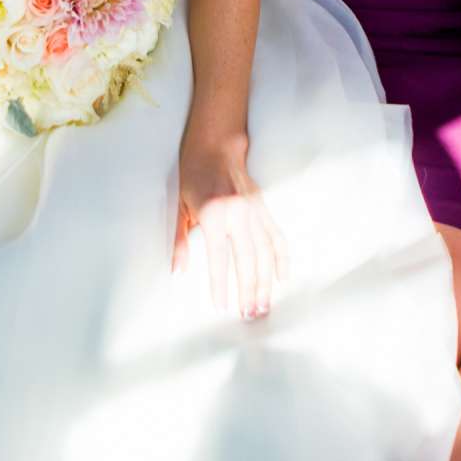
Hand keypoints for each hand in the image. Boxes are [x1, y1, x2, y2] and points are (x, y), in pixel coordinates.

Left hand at [173, 132, 287, 319]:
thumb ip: (180, 241)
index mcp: (213, 213)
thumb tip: (177, 271)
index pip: (219, 257)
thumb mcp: (180, 207)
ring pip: (265, 252)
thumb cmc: (193, 176)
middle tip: (249, 314)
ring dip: (266, 281)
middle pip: (247, 259)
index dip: (221, 284)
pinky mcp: (264, 207)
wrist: (217, 146)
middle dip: (249, 289)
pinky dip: (281, 258)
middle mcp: (237, 213)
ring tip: (264, 305)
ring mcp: (254, 210)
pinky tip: (283, 278)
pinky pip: (277, 236)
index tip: (221, 306)